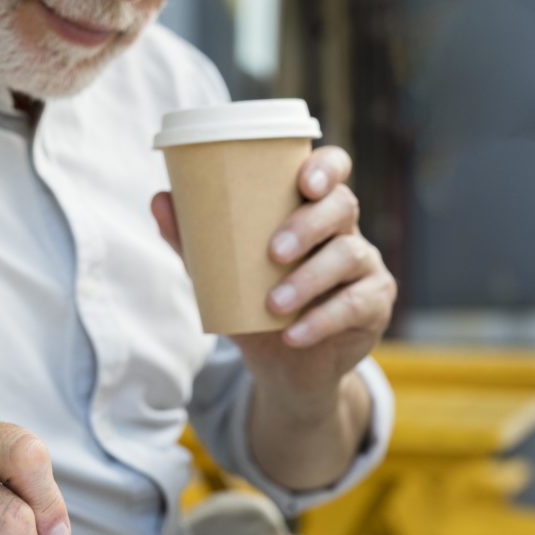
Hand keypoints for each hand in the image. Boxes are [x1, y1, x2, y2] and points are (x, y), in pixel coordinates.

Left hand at [151, 145, 395, 402]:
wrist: (283, 367)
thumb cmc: (254, 304)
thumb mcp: (222, 275)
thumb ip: (195, 241)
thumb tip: (160, 200)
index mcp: (311, 209)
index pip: (332, 170)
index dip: (326, 167)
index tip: (304, 180)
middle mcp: (344, 230)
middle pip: (342, 207)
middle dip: (308, 225)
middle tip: (273, 252)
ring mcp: (365, 266)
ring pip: (349, 256)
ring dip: (309, 279)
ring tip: (273, 304)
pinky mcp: (374, 305)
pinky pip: (355, 306)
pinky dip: (320, 320)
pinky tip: (293, 335)